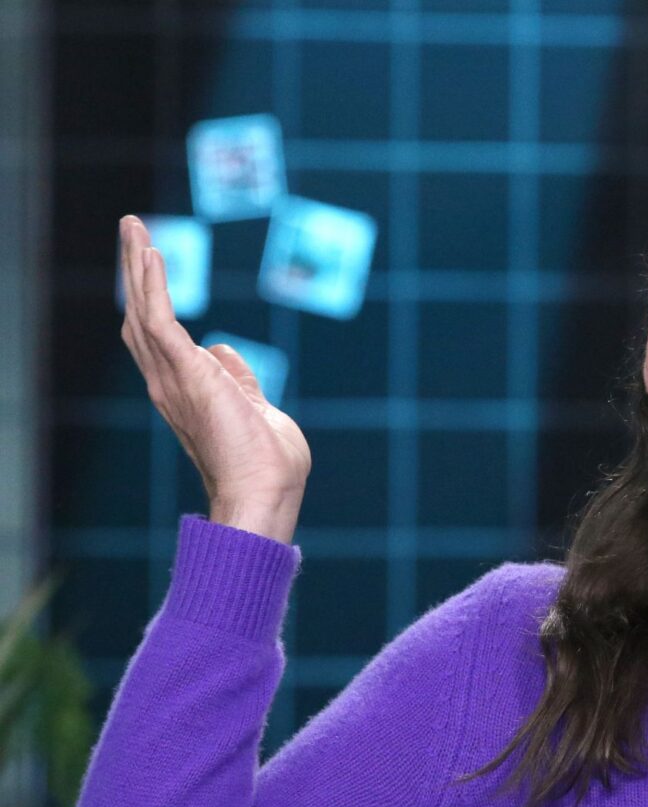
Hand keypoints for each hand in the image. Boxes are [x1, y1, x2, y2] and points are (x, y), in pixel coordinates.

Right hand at [118, 215, 311, 542]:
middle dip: (136, 271)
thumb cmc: (267, 463)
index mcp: (186, 392)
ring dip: (138, 265)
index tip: (151, 263)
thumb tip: (225, 352)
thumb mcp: (256, 409)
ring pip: (143, 309)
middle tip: (133, 230)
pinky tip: (151, 251)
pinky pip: (159, 318)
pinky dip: (153, 283)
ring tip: (133, 226)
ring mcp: (172, 378)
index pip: (160, 338)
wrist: (265, 490)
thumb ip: (240, 380)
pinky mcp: (185, 372)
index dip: (152, 300)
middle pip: (141, 316)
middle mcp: (169, 383)